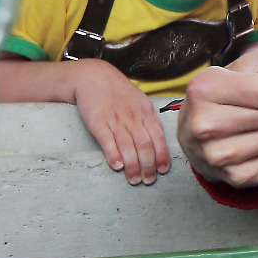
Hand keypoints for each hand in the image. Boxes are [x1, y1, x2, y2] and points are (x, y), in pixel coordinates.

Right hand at [71, 59, 173, 183]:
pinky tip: (117, 166)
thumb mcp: (140, 102)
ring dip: (133, 165)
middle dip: (148, 165)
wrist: (94, 77)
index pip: (158, 137)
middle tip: (148, 180)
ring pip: (128, 145)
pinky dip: (113, 154)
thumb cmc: (119, 92)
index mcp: (145, 113)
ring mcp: (116, 120)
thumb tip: (159, 142)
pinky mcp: (98, 122)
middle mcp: (133, 118)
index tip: (163, 170)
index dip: (162, 155)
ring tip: (134, 180)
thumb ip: (150, 120)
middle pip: (144, 145)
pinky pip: (107, 140)